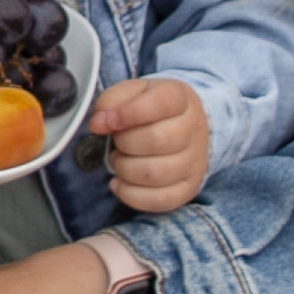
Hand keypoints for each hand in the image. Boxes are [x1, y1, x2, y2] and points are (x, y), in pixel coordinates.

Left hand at [87, 73, 208, 212]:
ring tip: (119, 160)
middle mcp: (193, 129)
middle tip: (116, 141)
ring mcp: (195, 161)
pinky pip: (161, 200)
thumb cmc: (150, 109)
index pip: (160, 103)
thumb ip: (111, 101)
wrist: (184, 126)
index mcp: (180, 98)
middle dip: (125, 143)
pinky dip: (131, 195)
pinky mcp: (189, 187)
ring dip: (125, 169)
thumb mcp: (131, 93)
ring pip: (157, 173)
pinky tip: (119, 182)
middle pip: (158, 140)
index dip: (128, 113)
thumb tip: (98, 124)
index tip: (108, 121)